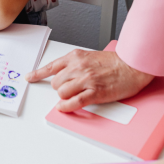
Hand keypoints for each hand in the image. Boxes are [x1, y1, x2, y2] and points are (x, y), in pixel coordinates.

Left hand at [25, 50, 153, 111]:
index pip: (51, 66)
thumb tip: (64, 76)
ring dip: (65, 97)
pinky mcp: (94, 92)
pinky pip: (73, 102)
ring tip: (77, 95)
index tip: (30, 77)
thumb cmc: (115, 62)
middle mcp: (78, 67)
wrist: (133, 65)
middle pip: (56, 83)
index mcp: (76, 57)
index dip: (38, 73)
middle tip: (71, 89)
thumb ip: (76, 64)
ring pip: (62, 93)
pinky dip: (66, 107)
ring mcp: (86, 80)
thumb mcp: (90, 56)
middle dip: (60, 88)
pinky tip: (65, 107)